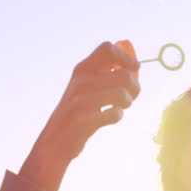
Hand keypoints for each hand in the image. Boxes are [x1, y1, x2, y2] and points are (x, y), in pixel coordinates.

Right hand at [20, 41, 140, 190]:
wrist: (54, 142)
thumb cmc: (77, 112)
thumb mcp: (86, 86)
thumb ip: (108, 72)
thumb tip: (136, 64)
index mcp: (82, 68)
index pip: (107, 48)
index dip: (126, 57)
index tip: (135, 68)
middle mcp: (80, 81)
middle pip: (124, 74)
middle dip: (135, 87)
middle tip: (130, 97)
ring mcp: (80, 101)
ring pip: (122, 93)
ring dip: (127, 102)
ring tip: (120, 107)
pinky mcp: (83, 121)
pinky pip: (115, 114)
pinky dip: (117, 116)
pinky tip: (109, 118)